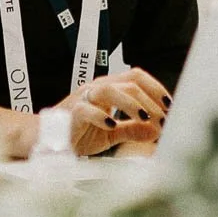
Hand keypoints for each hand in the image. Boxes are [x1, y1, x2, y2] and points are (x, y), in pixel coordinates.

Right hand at [51, 67, 172, 157]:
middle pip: (129, 82)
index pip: (137, 77)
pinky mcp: (71, 112)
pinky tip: (112, 125)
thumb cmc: (77, 132)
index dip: (156, 88)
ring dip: (131, 103)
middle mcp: (98, 88)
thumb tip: (156, 130)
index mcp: (109, 89)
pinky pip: (87, 109)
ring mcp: (84, 98)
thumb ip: (132, 129)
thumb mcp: (111, 133)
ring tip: (145, 118)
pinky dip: (101, 116)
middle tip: (164, 117)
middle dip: (151, 99)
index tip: (170, 106)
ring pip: (110, 89)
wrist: (47, 139)